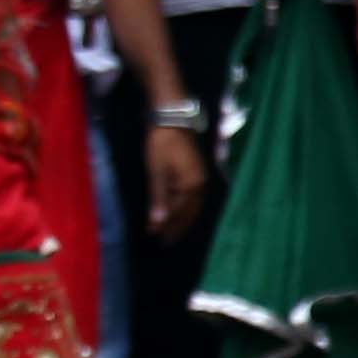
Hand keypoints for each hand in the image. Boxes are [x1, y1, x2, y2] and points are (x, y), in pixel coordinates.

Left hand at [145, 121, 214, 239]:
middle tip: (166, 241)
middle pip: (190, 212)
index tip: (156, 238)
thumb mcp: (157, 171)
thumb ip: (158, 197)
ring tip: (171, 229)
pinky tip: (176, 208)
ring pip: (192, 205)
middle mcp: (201, 184)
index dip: (168, 227)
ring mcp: (201, 177)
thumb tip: (157, 223)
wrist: (172, 117)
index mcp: (192, 186)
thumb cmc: (161, 143)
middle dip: (178, 227)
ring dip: (181, 218)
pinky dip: (183, 206)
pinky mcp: (196, 170)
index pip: (179, 213)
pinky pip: (192, 196)